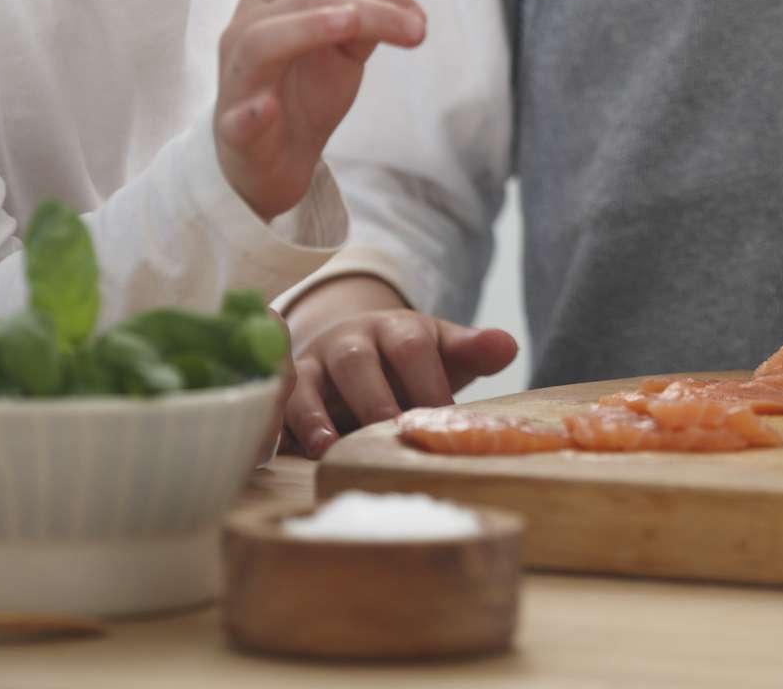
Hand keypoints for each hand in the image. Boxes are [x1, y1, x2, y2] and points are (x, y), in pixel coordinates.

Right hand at [215, 0, 426, 222]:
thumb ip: (369, 22)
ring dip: (309, 28)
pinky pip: (239, 118)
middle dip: (367, 9)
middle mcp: (244, 29)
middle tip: (417, 28)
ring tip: (352, 24)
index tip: (418, 11)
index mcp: (271, 2)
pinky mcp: (234, 129)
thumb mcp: (345, 53)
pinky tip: (268, 108)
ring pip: (262, 41)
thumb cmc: (306, 94)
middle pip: (304, 0)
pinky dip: (253, 113)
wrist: (278, 159)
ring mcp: (236, 78)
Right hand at [276, 275, 519, 454]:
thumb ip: (473, 349)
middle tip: (386, 434)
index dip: (426, 380)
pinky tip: (283, 453)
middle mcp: (351, 341)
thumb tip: (508, 345)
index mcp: (396, 329)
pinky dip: (275, 426)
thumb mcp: (442, 352)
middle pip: (356, 361)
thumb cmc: (409, 362)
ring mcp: (314, 364)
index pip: (411, 346)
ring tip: (326, 449)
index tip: (441, 418)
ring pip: (306, 380)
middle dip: (371, 398)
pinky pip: (274, 404)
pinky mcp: (288, 390)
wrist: (356, 350)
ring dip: (313, 414)